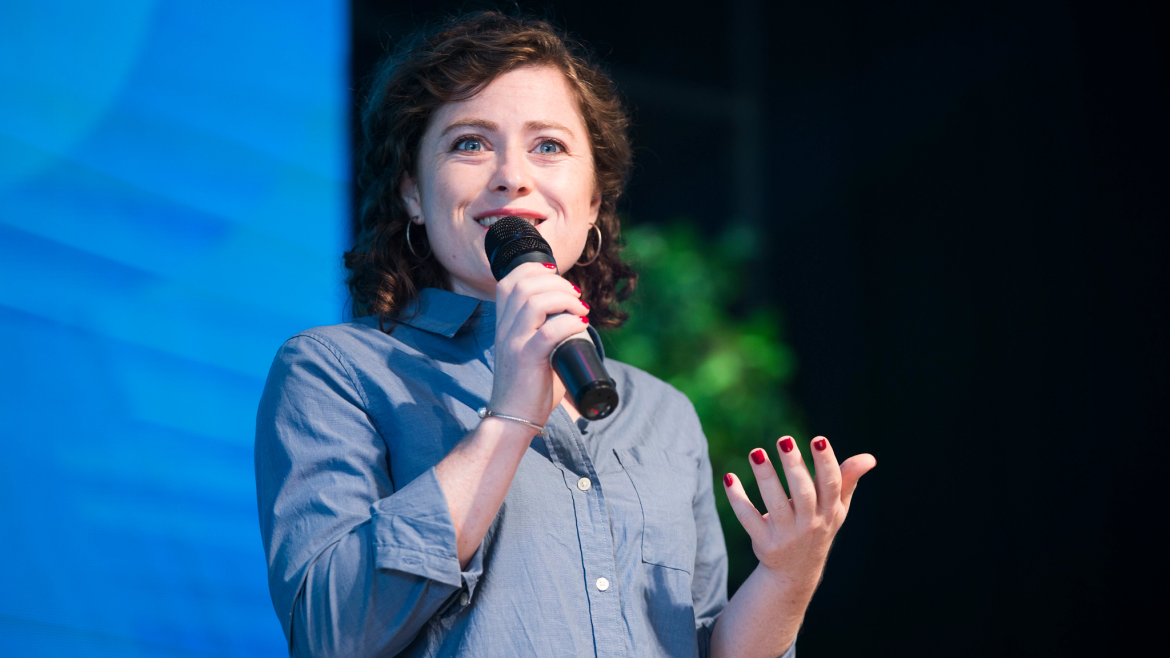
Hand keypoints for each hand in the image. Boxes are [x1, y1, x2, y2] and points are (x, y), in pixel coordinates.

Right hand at [488, 262, 589, 425]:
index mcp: (503, 324)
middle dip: (556, 281)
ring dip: (564, 298)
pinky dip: (568, 322)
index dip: (534, 270)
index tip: (557, 277)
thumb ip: (543, 331)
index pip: (509, 281)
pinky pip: (549, 330)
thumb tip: (575, 317)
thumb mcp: (529, 350)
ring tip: (581, 309)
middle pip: (524, 284)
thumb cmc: (527, 387)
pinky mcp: (526, 359)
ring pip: (534, 301)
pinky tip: (580, 325)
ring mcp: (514, 343)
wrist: (512, 419)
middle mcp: (504, 329)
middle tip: (576, 295)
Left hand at [723, 436, 875, 593]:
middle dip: (795, 466)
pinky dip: (737, 499)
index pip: (831, 485)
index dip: (826, 463)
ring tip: (756, 452)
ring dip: (765, 477)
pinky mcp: (763, 542)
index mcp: (829, 510)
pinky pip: (748, 518)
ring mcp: (786, 535)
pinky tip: (729, 477)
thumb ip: (847, 480)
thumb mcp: (836, 508)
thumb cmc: (818, 527)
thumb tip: (869, 458)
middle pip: (803, 493)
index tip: (818, 439)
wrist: (797, 572)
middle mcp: (809, 523)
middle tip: (784, 439)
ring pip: (775, 504)